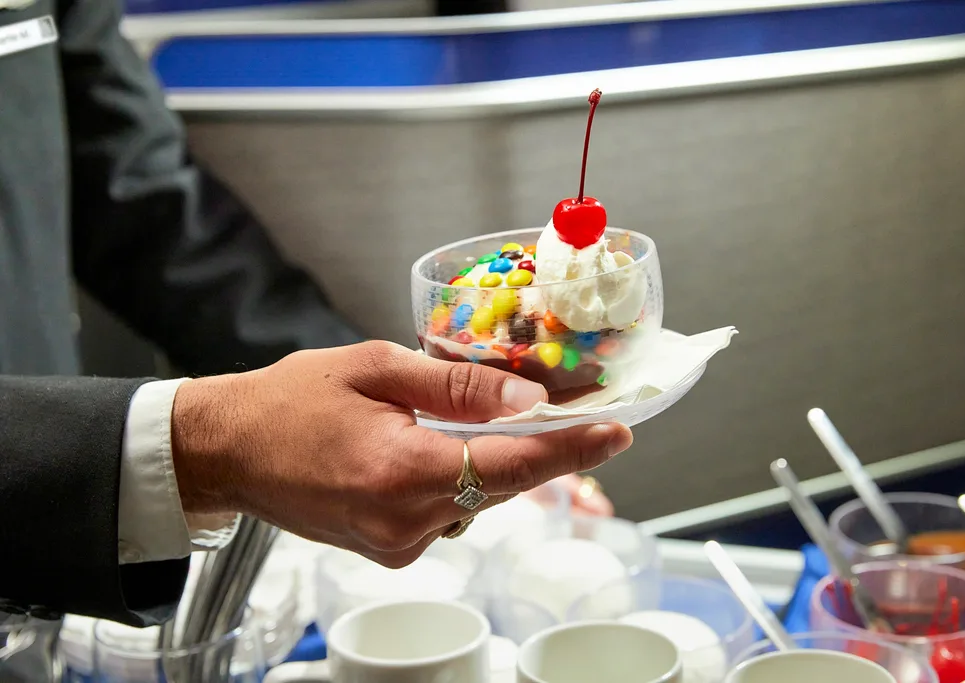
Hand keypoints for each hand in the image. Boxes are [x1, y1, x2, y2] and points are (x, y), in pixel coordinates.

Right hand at [170, 341, 632, 567]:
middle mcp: (405, 521)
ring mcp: (397, 543)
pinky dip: (457, 476)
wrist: (228, 451)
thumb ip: (458, 385)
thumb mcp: (376, 369)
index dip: (572, 449)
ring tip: (468, 416)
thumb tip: (528, 397)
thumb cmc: (291, 401)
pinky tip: (433, 446)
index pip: (513, 464)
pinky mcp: (390, 548)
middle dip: (535, 445)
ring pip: (478, 497)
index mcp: (401, 471)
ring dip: (489, 458)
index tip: (618, 433)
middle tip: (564, 407)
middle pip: (502, 483)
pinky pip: (448, 510)